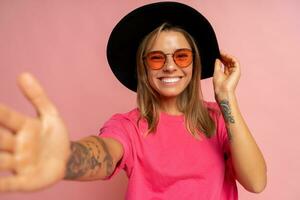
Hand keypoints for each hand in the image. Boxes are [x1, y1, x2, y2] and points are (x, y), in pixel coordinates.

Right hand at [0, 73, 70, 191]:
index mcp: (23, 127)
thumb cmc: (54, 136)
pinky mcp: (24, 181)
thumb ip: (37, 96)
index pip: (6, 117)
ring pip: (0, 160)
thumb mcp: (50, 114)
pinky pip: (9, 184)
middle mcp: (16, 144)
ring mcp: (19, 163)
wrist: (66, 159)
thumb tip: (23, 74)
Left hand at [213, 52, 240, 99]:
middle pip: (229, 61)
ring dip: (226, 56)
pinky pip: (235, 61)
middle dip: (224, 56)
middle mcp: (232, 72)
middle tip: (219, 51)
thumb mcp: (216, 72)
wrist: (222, 91)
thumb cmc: (219, 84)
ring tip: (221, 52)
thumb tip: (218, 58)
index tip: (217, 53)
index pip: (225, 64)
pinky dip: (230, 57)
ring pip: (232, 60)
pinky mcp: (237, 71)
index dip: (222, 58)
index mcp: (227, 74)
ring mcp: (235, 71)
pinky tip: (224, 55)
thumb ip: (218, 64)